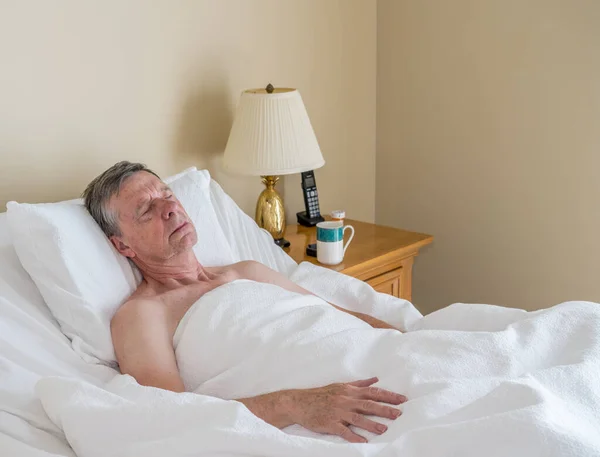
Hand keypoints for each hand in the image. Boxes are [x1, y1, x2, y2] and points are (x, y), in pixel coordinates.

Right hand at [284, 377, 405, 442]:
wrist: (300, 402)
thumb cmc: (321, 394)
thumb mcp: (341, 385)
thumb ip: (359, 384)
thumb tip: (376, 379)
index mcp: (349, 391)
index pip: (373, 392)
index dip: (388, 395)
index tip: (402, 399)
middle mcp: (345, 400)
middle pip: (368, 404)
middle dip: (385, 409)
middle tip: (399, 414)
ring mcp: (337, 412)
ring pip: (357, 418)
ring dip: (371, 424)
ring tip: (384, 429)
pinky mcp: (330, 423)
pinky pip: (343, 430)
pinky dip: (353, 435)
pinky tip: (363, 441)